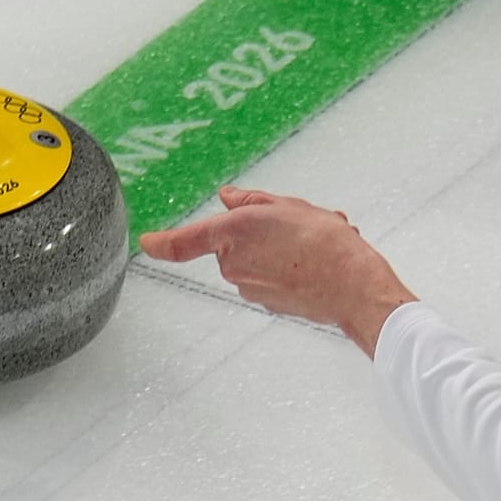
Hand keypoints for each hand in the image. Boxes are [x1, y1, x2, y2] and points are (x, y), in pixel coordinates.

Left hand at [138, 186, 418, 357]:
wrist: (352, 286)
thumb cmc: (324, 243)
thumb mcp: (287, 206)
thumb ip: (250, 202)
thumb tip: (227, 198)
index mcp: (233, 233)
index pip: (185, 241)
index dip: (163, 241)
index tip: (148, 241)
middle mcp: (233, 264)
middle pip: (235, 241)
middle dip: (262, 229)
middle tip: (298, 221)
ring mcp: (249, 286)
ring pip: (256, 257)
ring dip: (280, 247)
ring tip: (314, 241)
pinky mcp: (267, 302)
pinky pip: (271, 275)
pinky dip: (290, 266)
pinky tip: (317, 261)